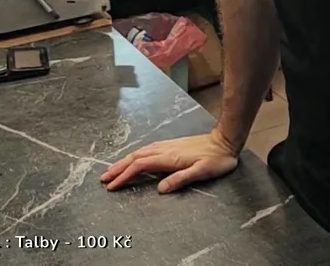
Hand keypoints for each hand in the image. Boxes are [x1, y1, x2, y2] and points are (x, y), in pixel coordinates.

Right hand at [100, 132, 238, 193]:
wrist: (226, 141)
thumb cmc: (217, 159)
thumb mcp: (202, 172)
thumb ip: (181, 179)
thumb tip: (160, 189)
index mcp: (169, 157)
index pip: (140, 166)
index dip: (125, 176)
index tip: (112, 186)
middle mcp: (165, 149)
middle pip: (135, 158)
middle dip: (118, 168)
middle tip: (103, 178)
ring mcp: (168, 146)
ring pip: (140, 152)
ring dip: (124, 161)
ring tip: (112, 170)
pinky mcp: (172, 145)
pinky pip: (147, 150)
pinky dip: (135, 156)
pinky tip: (134, 159)